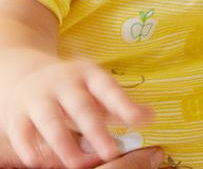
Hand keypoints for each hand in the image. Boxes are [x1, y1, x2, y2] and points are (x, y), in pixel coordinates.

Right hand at [2, 57, 151, 168]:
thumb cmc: (72, 88)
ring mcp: (40, 97)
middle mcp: (64, 83)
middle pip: (81, 107)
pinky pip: (22, 131)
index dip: (123, 103)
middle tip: (112, 153)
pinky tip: (39, 162)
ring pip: (51, 120)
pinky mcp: (18, 114)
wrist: (25, 75)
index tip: (138, 120)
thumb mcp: (96, 87)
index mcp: (88, 74)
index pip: (108, 88)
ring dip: (63, 142)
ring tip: (76, 164)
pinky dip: (30, 147)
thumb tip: (151, 117)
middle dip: (96, 130)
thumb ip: (120, 104)